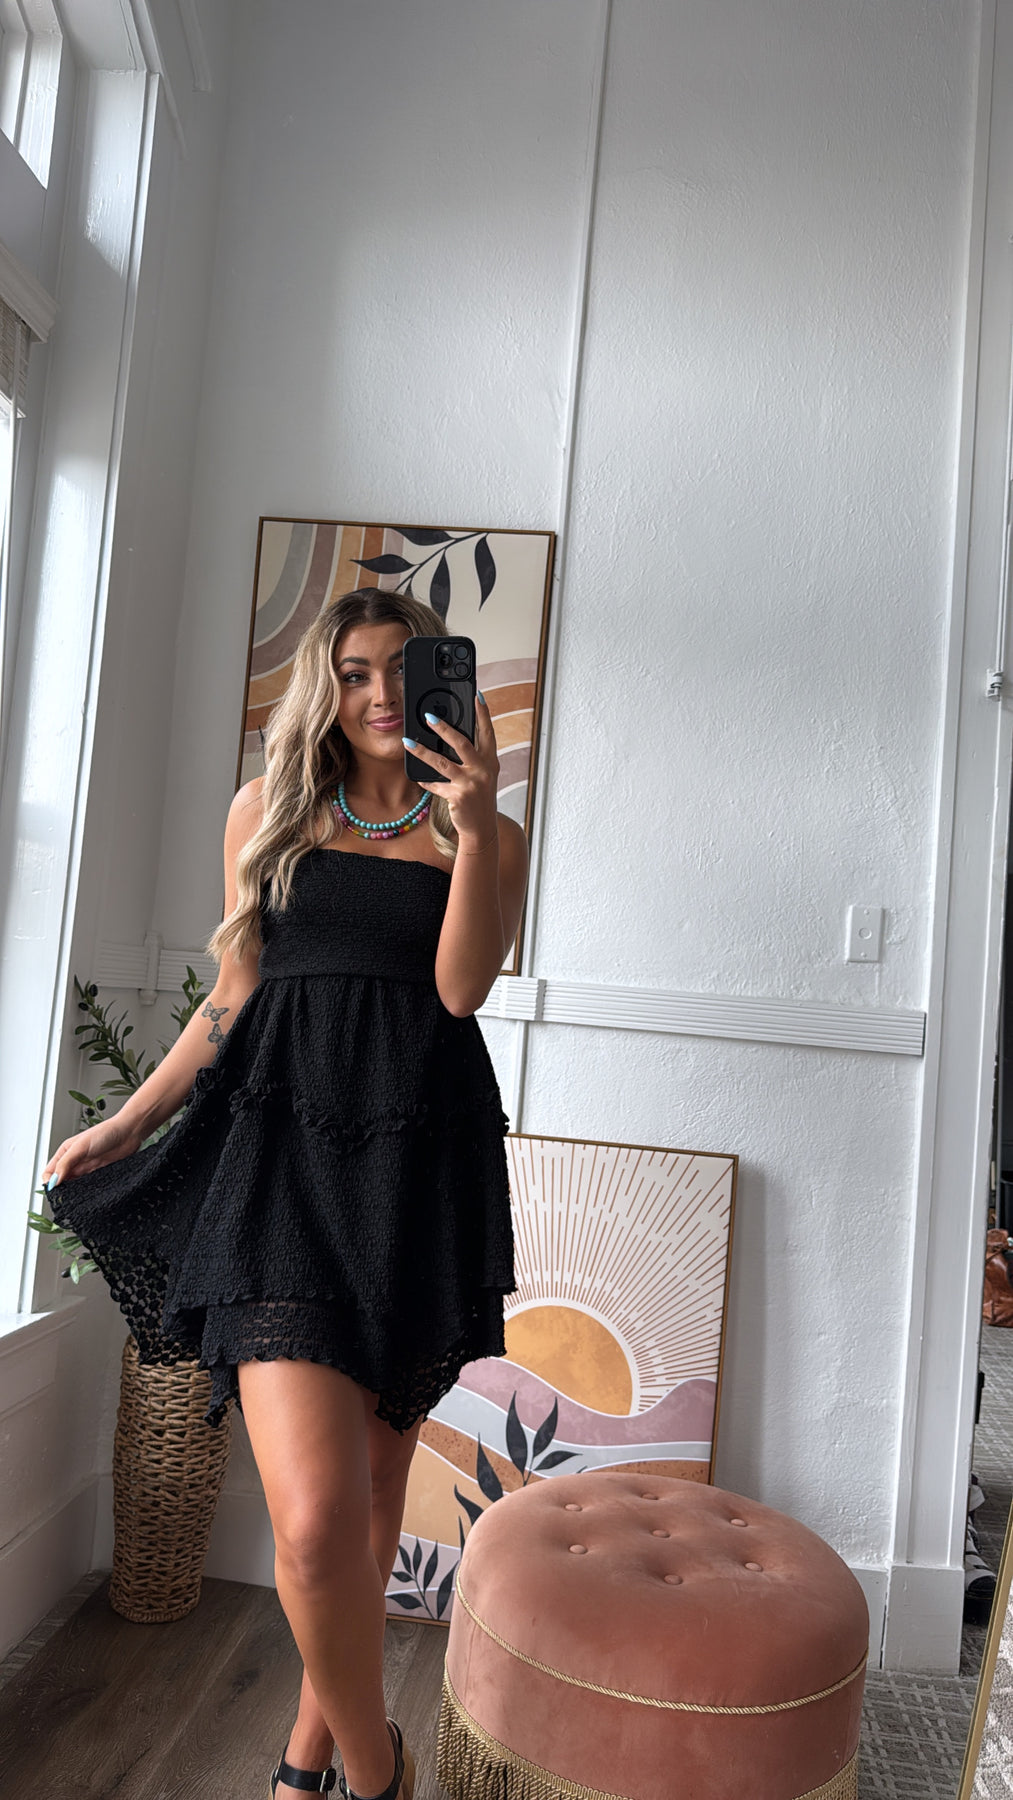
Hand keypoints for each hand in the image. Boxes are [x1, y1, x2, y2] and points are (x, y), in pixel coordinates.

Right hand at [42, 1114, 144, 1188]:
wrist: (130, 1132)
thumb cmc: (106, 1132)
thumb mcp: (81, 1146)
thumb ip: (66, 1163)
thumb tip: (53, 1181)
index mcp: (66, 1152)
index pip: (49, 1172)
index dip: (49, 1182)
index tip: (53, 1191)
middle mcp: (75, 1161)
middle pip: (61, 1181)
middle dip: (60, 1190)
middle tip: (63, 1199)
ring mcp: (86, 1168)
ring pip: (74, 1185)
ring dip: (72, 1192)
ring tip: (74, 1198)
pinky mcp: (98, 1173)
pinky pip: (88, 1185)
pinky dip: (85, 1191)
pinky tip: (86, 1195)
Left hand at [404, 691, 500, 845]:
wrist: (482, 829)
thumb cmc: (479, 798)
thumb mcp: (482, 775)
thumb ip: (472, 757)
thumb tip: (451, 736)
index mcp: (491, 761)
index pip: (487, 732)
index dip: (483, 713)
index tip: (477, 695)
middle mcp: (484, 770)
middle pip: (462, 743)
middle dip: (444, 728)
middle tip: (428, 716)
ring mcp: (471, 784)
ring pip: (442, 763)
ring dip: (423, 751)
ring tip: (408, 741)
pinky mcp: (458, 797)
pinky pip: (436, 785)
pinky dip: (425, 780)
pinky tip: (416, 775)